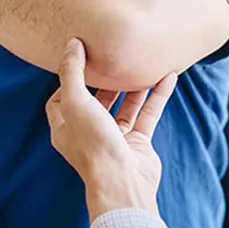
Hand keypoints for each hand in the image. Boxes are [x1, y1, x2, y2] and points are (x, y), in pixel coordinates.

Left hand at [46, 38, 176, 221]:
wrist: (123, 182)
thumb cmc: (93, 145)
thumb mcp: (75, 102)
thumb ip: (72, 72)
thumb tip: (71, 44)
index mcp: (66, 128)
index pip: (61, 101)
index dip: (68, 80)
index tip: (80, 61)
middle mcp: (89, 134)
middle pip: (95, 101)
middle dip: (105, 80)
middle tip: (113, 58)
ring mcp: (114, 138)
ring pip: (125, 106)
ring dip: (134, 86)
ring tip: (142, 63)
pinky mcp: (138, 143)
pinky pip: (148, 114)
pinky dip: (157, 96)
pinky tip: (167, 77)